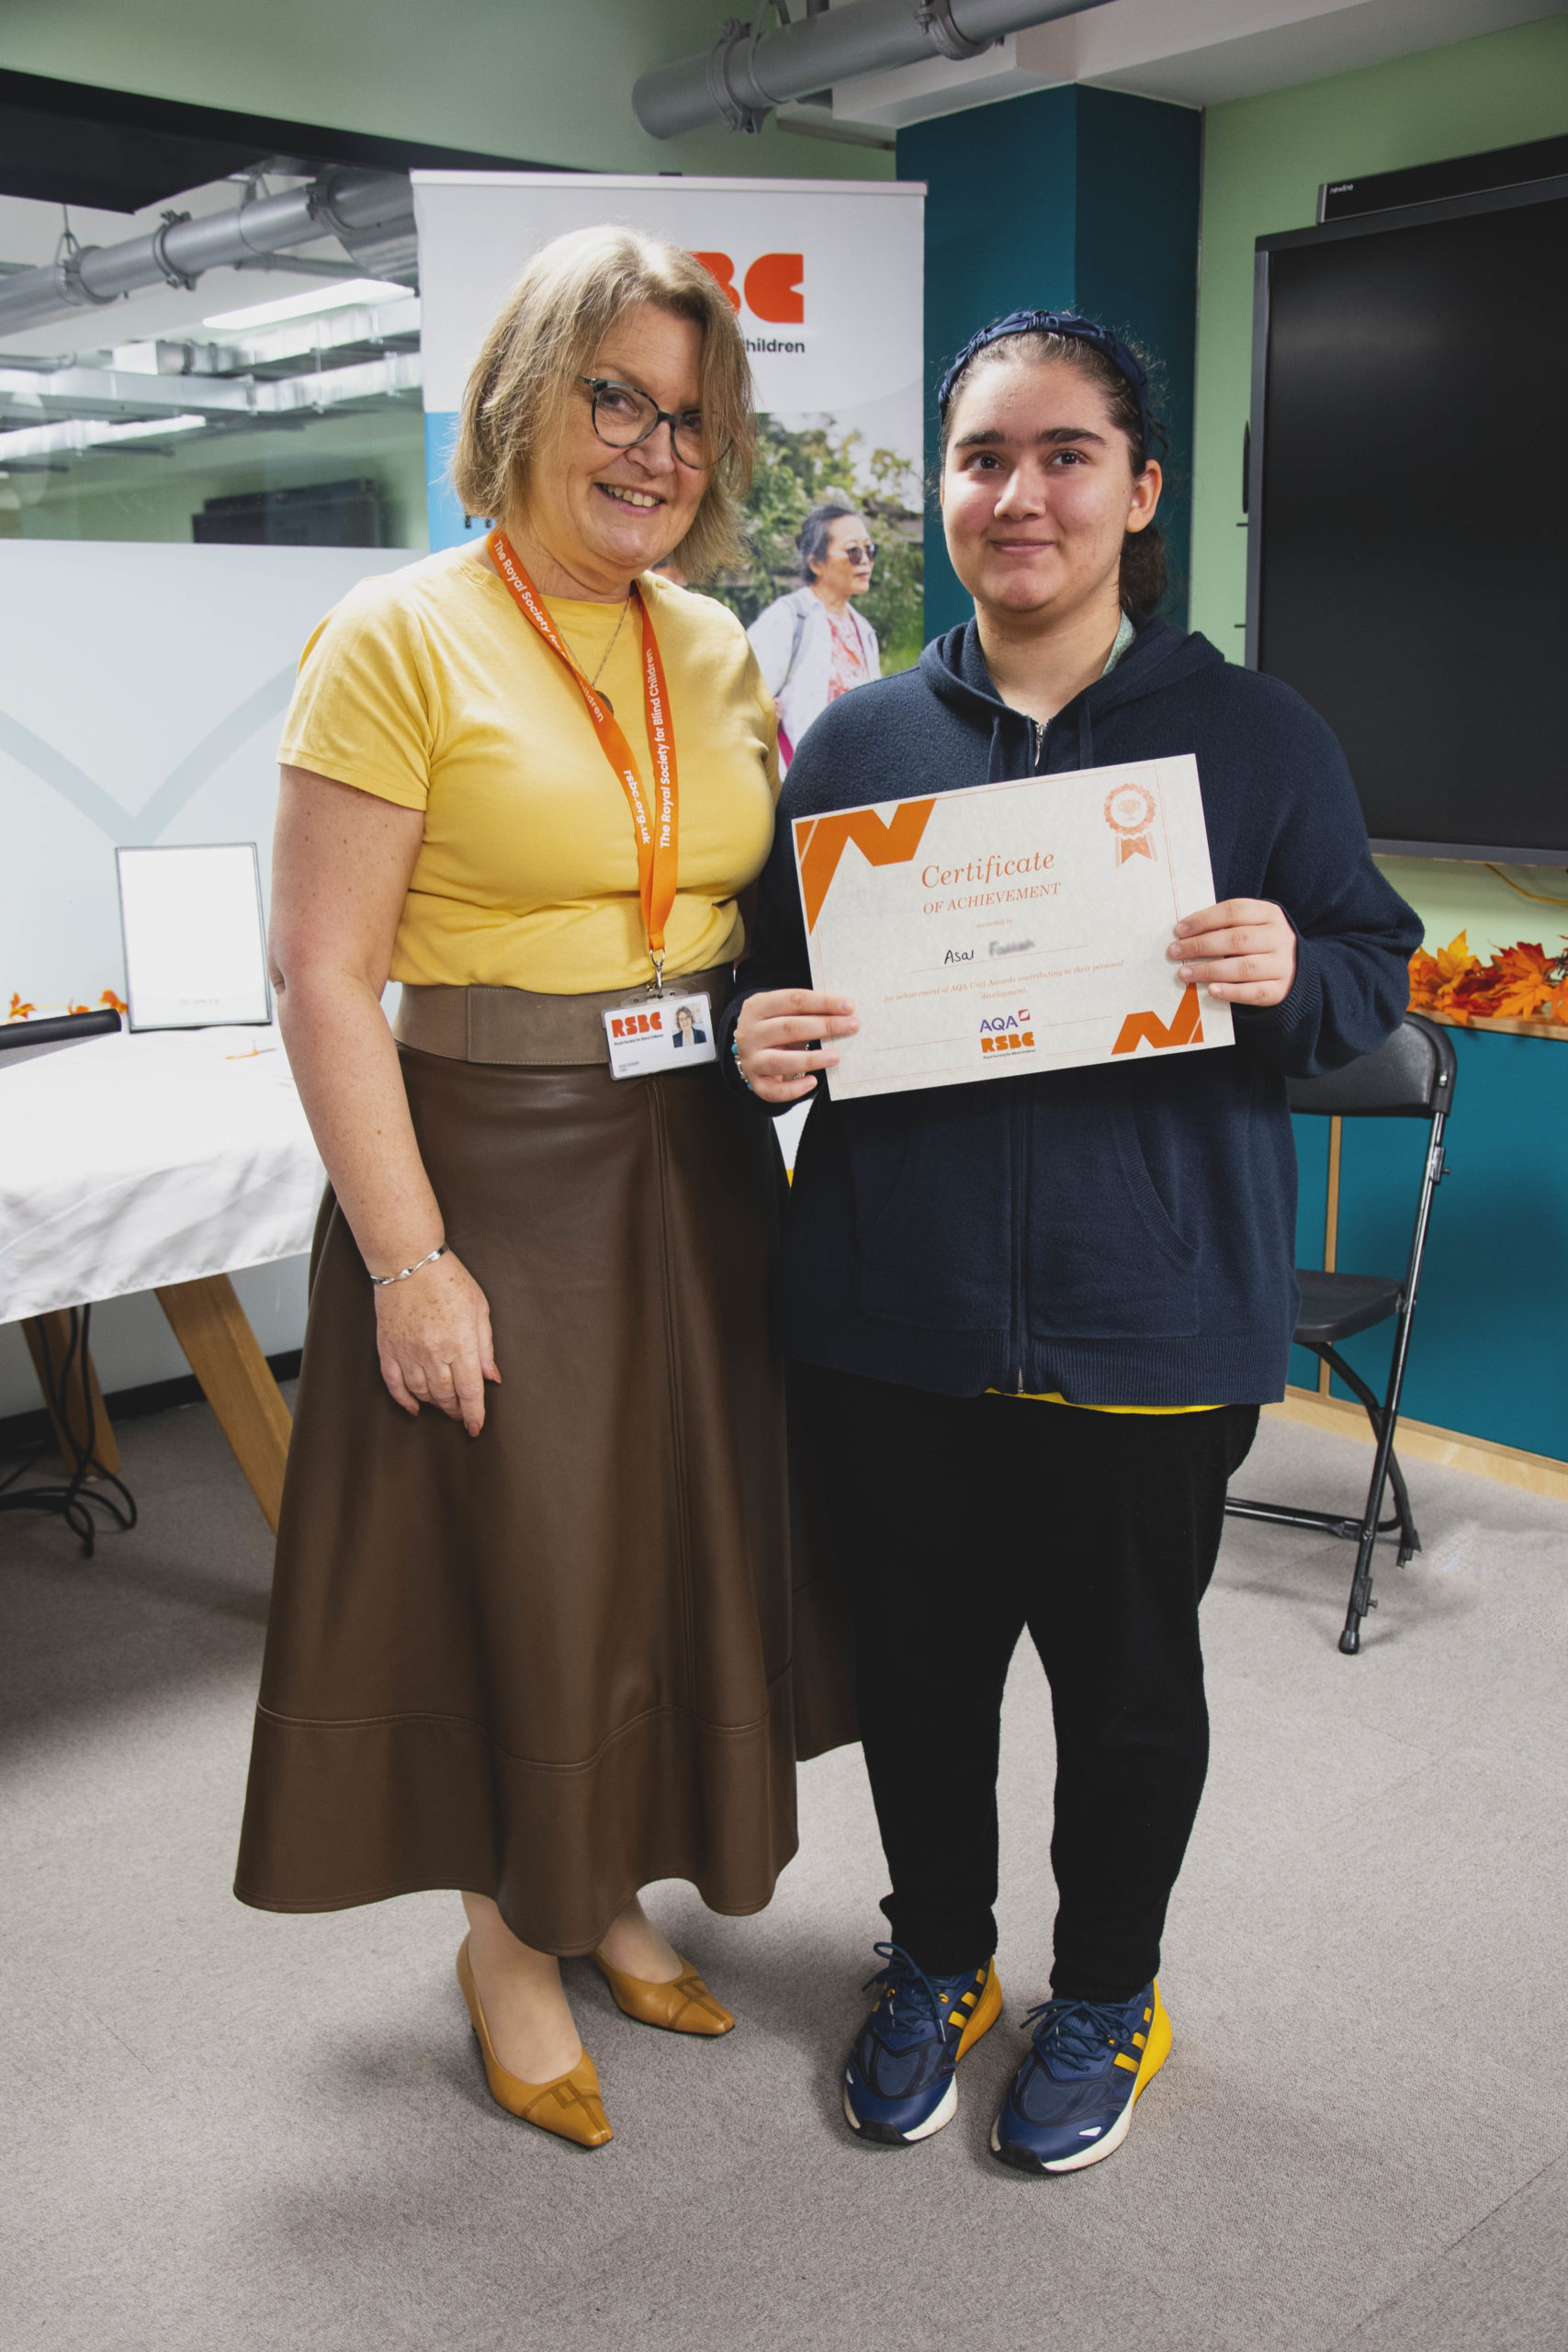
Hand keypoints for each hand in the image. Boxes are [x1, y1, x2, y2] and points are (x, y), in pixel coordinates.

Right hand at [373, 1248, 499, 1435]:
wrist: (409, 1262)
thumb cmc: (448, 1281)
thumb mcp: (480, 1309)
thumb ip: (485, 1347)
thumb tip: (490, 1377)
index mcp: (460, 1343)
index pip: (469, 1391)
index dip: (474, 1414)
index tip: (476, 1428)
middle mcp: (432, 1353)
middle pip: (445, 1396)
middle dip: (455, 1410)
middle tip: (461, 1414)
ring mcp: (407, 1352)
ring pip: (421, 1393)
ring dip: (434, 1404)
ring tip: (443, 1406)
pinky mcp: (388, 1348)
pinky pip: (394, 1384)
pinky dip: (404, 1400)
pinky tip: (414, 1407)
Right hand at [733, 987, 857, 1103]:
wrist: (751, 1048)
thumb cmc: (777, 1026)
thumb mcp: (785, 1012)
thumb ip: (808, 1011)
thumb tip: (845, 1012)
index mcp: (758, 1007)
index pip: (793, 1001)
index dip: (823, 1002)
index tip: (849, 1006)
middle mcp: (750, 1033)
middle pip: (789, 1028)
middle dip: (824, 1026)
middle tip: (852, 1026)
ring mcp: (750, 1059)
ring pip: (779, 1061)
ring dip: (811, 1058)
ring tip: (837, 1056)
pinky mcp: (756, 1082)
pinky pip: (773, 1091)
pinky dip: (794, 1089)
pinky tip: (813, 1082)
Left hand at [1170, 899, 1297, 1006]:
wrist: (1297, 969)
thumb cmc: (1261, 944)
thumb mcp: (1251, 926)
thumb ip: (1225, 926)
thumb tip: (1184, 934)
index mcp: (1269, 914)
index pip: (1235, 910)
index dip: (1204, 919)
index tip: (1179, 930)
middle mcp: (1279, 937)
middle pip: (1237, 939)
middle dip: (1201, 945)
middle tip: (1174, 952)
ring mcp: (1282, 965)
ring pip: (1244, 967)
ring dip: (1209, 970)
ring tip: (1184, 973)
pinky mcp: (1280, 990)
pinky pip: (1254, 992)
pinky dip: (1231, 991)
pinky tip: (1211, 990)